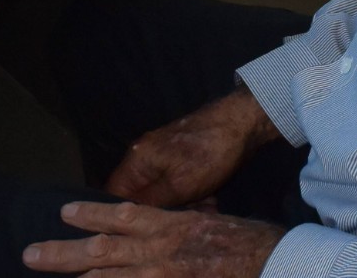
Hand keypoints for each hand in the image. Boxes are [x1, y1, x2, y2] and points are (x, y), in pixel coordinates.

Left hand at [23, 201, 283, 277]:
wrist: (279, 264)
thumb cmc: (252, 243)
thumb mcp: (214, 223)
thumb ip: (182, 226)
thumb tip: (161, 223)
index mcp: (173, 226)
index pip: (123, 215)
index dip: (91, 213)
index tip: (65, 211)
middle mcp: (163, 252)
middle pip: (103, 251)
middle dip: (64, 253)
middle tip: (30, 254)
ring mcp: (167, 277)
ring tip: (46, 270)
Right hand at [105, 88, 280, 207]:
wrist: (242, 124)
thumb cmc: (208, 155)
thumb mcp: (178, 186)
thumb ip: (148, 203)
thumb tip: (122, 217)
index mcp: (137, 159)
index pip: (114, 194)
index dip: (122, 216)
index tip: (139, 232)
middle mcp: (145, 156)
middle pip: (140, 196)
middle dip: (162, 211)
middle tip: (185, 218)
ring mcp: (165, 156)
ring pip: (163, 193)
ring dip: (182, 205)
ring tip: (206, 208)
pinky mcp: (183, 159)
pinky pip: (178, 184)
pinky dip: (191, 194)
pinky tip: (211, 200)